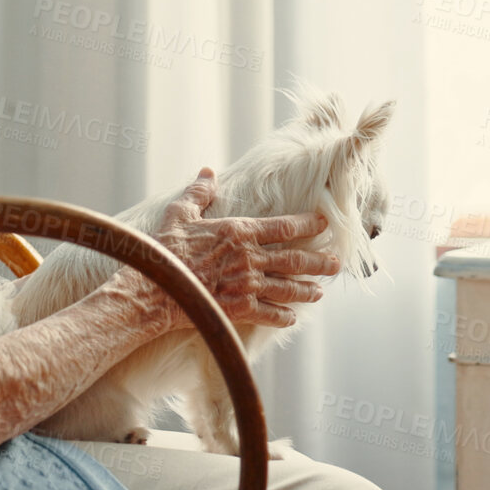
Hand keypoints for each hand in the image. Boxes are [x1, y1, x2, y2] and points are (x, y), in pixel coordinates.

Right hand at [115, 168, 337, 335]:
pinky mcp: (238, 309)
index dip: (308, 224)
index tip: (324, 223)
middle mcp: (249, 258)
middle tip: (336, 264)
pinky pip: (269, 314)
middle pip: (295, 259)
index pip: (285, 226)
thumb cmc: (164, 249)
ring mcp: (246, 285)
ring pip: (287, 288)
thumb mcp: (180, 213)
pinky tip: (291, 317)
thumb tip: (208, 172)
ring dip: (306, 290)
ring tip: (319, 292)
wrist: (153, 288)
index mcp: (239, 231)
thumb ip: (198, 193)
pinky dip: (283, 316)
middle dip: (318, 262)